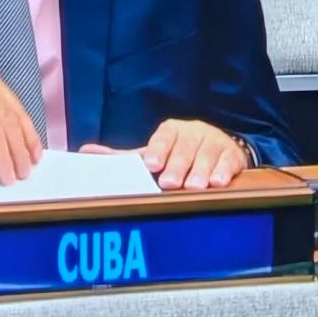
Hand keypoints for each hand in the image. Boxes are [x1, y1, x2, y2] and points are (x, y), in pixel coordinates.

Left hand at [80, 119, 247, 189]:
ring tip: (195, 186)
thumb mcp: (153, 152)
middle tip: (170, 183)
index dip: (158, 149)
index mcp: (171, 130)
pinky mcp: (232, 155)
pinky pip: (228, 162)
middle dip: (177, 165)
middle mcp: (192, 132)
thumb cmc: (178, 153)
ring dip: (200, 171)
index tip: (152, 163)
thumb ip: (124, 156)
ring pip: (206, 155)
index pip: (163, 137)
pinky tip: (218, 182)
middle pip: (184, 148)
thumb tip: (86, 152)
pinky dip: (223, 171)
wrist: (217, 147)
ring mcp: (213, 142)